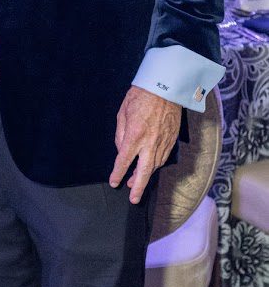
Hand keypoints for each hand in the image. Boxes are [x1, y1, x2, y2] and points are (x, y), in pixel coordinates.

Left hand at [109, 86, 180, 203]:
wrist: (165, 87)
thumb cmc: (141, 96)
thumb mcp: (122, 112)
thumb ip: (120, 134)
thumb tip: (121, 150)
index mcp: (135, 134)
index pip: (124, 160)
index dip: (118, 172)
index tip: (114, 181)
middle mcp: (150, 141)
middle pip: (144, 171)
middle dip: (138, 187)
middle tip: (133, 198)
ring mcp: (163, 142)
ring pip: (155, 166)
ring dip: (146, 177)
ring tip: (137, 183)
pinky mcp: (171, 140)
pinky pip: (163, 158)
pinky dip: (155, 166)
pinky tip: (149, 168)